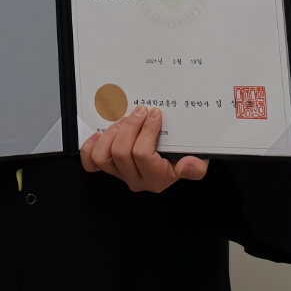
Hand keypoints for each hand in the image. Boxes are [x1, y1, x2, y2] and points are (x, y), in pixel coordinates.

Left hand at [79, 105, 208, 191]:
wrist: (177, 158)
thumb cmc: (185, 155)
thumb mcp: (198, 160)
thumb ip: (195, 167)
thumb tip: (189, 165)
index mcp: (157, 178)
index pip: (143, 155)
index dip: (146, 130)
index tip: (154, 112)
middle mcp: (136, 179)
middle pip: (121, 153)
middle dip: (129, 126)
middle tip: (139, 111)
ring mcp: (120, 174)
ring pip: (103, 157)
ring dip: (112, 133)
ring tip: (125, 120)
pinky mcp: (109, 167)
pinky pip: (91, 162)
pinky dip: (91, 146)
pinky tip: (101, 133)